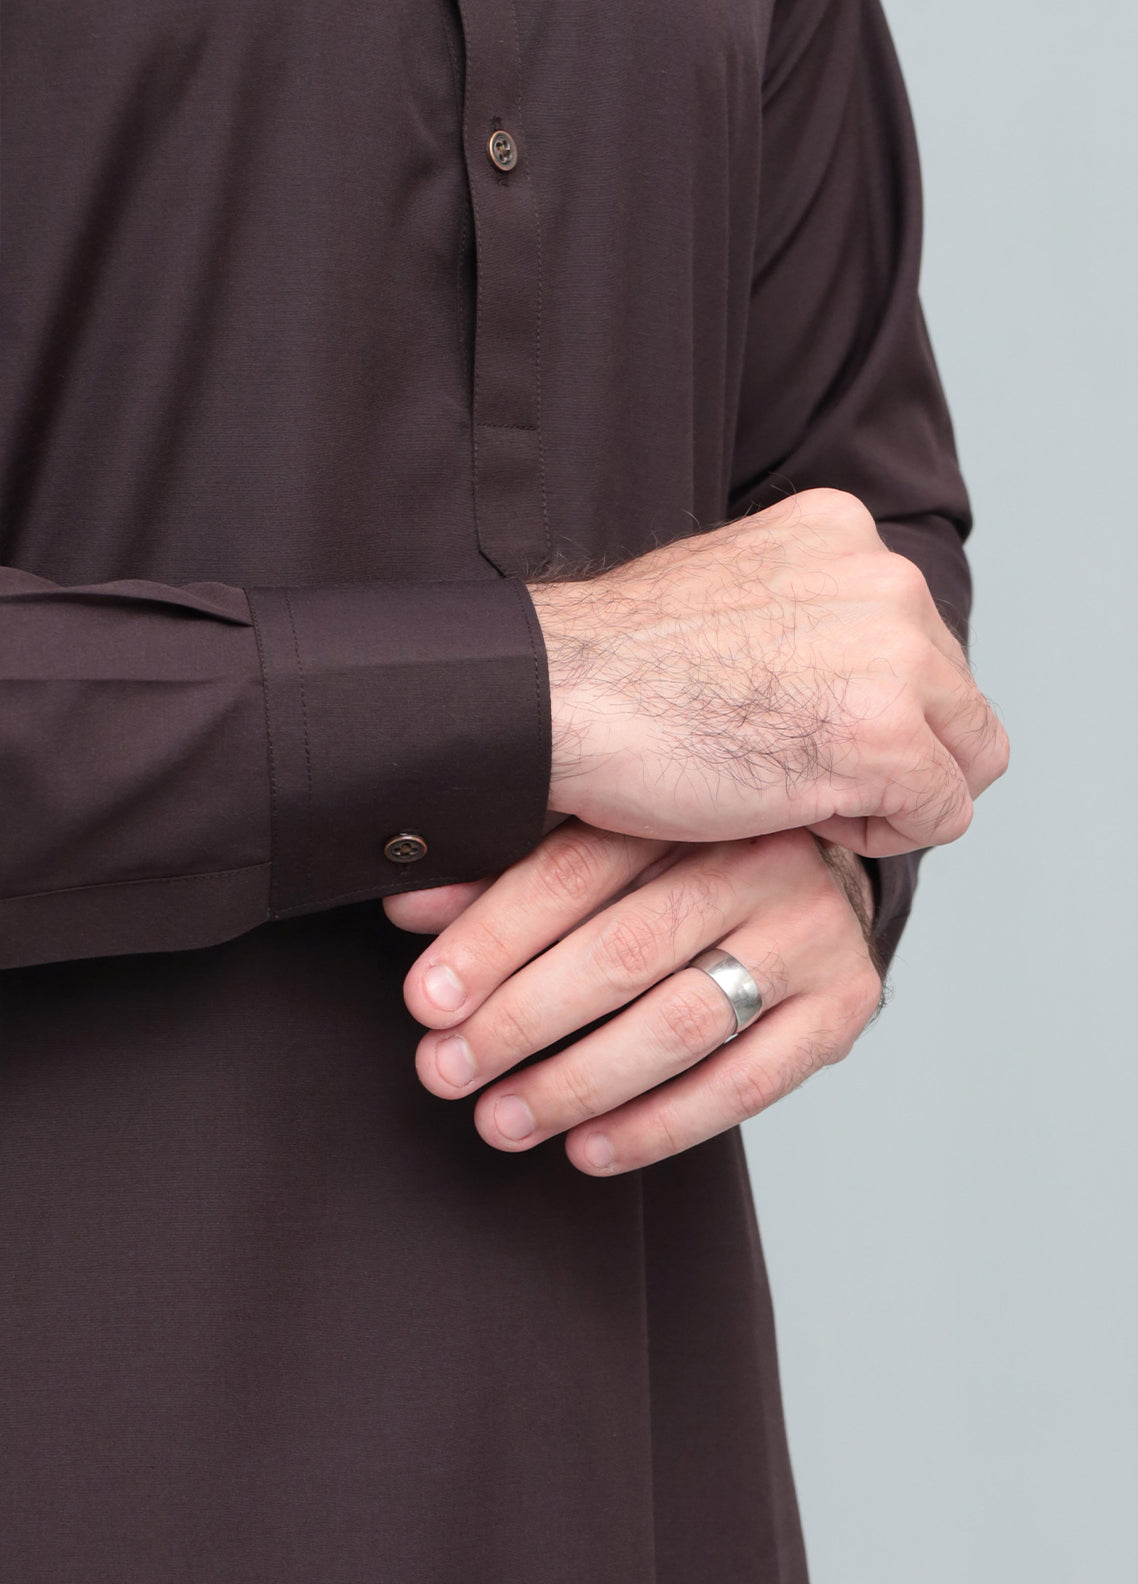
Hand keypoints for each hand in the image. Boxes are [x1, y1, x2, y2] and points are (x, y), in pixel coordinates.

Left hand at [390, 819, 882, 1175]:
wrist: (814, 869)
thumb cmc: (676, 862)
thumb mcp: (596, 846)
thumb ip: (510, 874)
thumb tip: (407, 911)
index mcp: (685, 805)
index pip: (570, 874)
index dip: (489, 941)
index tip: (425, 1001)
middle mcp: (759, 859)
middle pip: (622, 953)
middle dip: (520, 1022)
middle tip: (446, 1070)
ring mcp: (811, 931)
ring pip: (678, 1022)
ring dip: (576, 1083)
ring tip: (500, 1119)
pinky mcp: (844, 1004)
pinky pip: (745, 1083)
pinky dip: (658, 1125)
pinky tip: (587, 1148)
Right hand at [528, 487, 1008, 857]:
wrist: (556, 696)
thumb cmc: (616, 668)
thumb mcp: (730, 594)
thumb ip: (804, 614)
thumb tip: (847, 674)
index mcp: (843, 530)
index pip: (917, 637)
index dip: (867, 703)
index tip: (795, 724)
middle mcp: (887, 578)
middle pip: (956, 695)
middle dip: (895, 747)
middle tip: (798, 767)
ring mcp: (895, 654)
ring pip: (967, 754)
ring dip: (895, 790)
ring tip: (798, 790)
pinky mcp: (887, 735)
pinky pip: (942, 812)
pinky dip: (882, 834)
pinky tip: (800, 813)